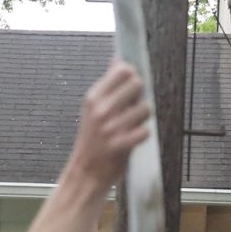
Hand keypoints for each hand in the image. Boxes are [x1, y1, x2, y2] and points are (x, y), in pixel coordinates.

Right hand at [69, 60, 151, 186]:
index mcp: (93, 97)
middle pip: (136, 84)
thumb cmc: (92, 140)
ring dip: (143, 118)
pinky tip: (133, 139)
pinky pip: (145, 131)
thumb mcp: (94, 107)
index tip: (130, 88)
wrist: (85, 172)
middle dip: (140, 96)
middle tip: (132, 109)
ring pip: (145, 108)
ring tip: (132, 126)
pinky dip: (143, 135)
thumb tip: (117, 59)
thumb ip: (109, 83)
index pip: (122, 70)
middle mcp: (100, 109)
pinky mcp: (119, 145)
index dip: (132, 77)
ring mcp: (109, 127)